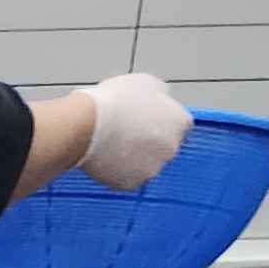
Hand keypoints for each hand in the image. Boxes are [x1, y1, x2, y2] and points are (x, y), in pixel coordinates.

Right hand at [77, 72, 190, 190]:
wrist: (88, 126)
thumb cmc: (116, 100)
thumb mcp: (145, 83)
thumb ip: (160, 95)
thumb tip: (161, 101)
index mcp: (179, 122)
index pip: (180, 125)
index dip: (162, 121)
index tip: (146, 118)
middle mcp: (171, 149)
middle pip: (165, 147)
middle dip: (151, 141)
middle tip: (128, 131)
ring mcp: (152, 170)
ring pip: (146, 164)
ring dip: (135, 157)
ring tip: (113, 143)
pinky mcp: (131, 185)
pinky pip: (128, 177)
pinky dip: (119, 170)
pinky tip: (106, 157)